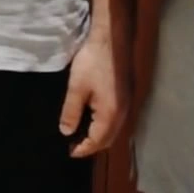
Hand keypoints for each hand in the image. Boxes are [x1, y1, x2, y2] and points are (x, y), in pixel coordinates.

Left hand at [59, 34, 122, 157]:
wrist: (111, 40)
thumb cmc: (92, 62)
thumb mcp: (76, 88)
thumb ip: (71, 112)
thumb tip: (66, 132)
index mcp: (111, 114)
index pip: (98, 141)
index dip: (83, 149)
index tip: (69, 152)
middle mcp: (123, 114)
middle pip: (109, 140)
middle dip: (92, 146)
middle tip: (74, 146)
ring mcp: (127, 105)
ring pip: (114, 131)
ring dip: (99, 137)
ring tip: (80, 136)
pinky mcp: (126, 97)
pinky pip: (116, 121)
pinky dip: (104, 127)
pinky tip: (92, 121)